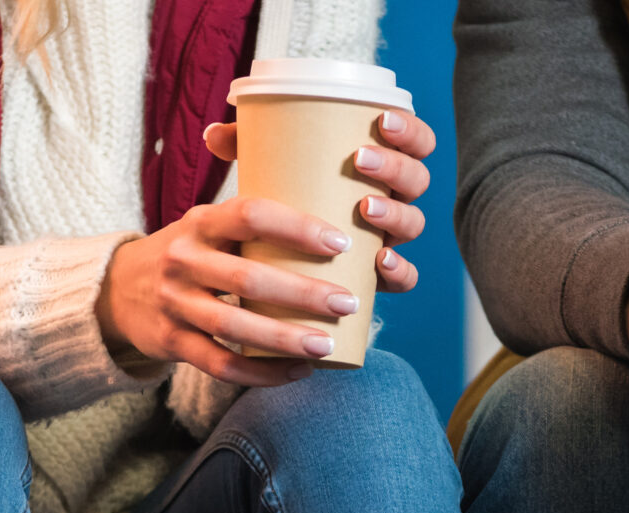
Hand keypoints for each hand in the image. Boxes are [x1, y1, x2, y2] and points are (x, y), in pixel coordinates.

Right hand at [92, 108, 434, 386]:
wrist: (118, 289)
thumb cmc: (190, 253)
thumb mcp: (207, 223)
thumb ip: (254, 215)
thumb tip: (332, 192)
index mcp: (200, 222)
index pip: (250, 215)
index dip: (296, 228)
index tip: (340, 244)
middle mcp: (183, 259)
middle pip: (247, 279)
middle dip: (302, 294)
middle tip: (347, 304)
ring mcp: (174, 303)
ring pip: (233, 328)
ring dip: (284, 340)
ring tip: (328, 346)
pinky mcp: (170, 342)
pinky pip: (220, 365)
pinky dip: (261, 373)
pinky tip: (297, 372)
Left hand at [201, 108, 439, 296]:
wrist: (283, 262)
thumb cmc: (285, 199)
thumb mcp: (270, 170)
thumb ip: (247, 148)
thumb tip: (211, 134)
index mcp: (381, 165)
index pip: (415, 141)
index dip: (409, 128)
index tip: (381, 119)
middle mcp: (394, 198)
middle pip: (416, 179)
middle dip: (394, 166)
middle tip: (360, 160)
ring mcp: (391, 238)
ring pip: (414, 223)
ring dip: (396, 214)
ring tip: (365, 209)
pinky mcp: (382, 277)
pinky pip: (406, 277)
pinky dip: (400, 270)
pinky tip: (380, 262)